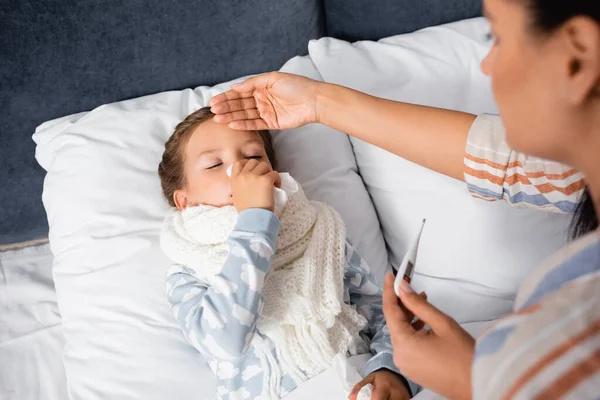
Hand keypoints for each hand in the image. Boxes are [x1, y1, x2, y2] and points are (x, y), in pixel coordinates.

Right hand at [209, 72, 322, 130]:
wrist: (314, 100)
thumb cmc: (297, 85)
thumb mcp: (273, 78)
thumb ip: (253, 83)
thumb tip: (235, 87)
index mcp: (261, 87)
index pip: (240, 93)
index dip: (227, 97)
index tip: (213, 101)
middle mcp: (262, 100)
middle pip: (240, 105)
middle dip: (226, 107)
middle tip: (213, 111)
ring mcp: (266, 112)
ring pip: (245, 115)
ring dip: (231, 117)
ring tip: (218, 119)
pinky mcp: (272, 123)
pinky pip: (255, 125)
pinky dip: (244, 125)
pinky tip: (232, 124)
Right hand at [230, 159, 280, 212]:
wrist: (253, 218)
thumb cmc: (246, 211)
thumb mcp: (236, 196)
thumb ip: (239, 186)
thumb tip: (247, 182)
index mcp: (234, 179)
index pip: (238, 163)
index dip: (247, 164)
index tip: (253, 170)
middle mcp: (243, 175)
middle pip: (253, 162)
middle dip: (260, 168)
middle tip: (264, 177)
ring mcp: (254, 176)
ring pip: (265, 165)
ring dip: (269, 173)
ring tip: (271, 183)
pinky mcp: (265, 180)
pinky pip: (274, 173)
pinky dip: (277, 179)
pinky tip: (276, 187)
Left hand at [349, 369, 409, 399]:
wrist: (396, 375)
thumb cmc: (381, 378)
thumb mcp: (369, 379)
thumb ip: (359, 388)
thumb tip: (351, 397)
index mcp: (385, 385)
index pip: (378, 399)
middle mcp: (396, 392)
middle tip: (374, 398)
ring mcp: (404, 398)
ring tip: (380, 398)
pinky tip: (386, 399)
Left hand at [382, 273, 474, 399]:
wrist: (479, 383)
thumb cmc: (464, 355)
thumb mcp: (441, 323)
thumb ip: (418, 304)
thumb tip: (402, 288)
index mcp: (403, 344)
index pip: (389, 310)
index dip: (390, 290)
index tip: (391, 275)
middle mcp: (399, 355)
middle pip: (395, 322)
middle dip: (402, 303)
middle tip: (411, 285)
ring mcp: (406, 364)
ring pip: (402, 333)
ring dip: (409, 317)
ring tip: (422, 300)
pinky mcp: (413, 370)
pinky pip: (408, 345)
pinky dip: (413, 331)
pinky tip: (424, 322)